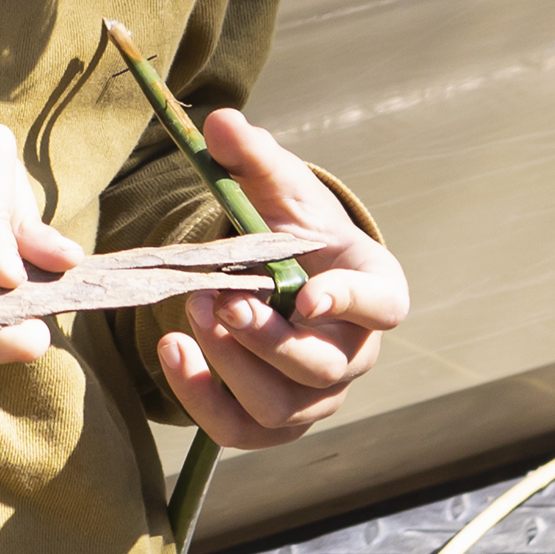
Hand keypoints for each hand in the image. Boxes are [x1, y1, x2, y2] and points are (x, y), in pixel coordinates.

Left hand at [160, 109, 405, 450]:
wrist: (278, 277)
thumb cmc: (292, 232)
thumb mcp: (278, 189)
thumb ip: (255, 157)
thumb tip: (221, 122)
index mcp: (376, 292)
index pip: (382, 307)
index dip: (349, 303)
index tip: (306, 294)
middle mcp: (354, 354)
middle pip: (320, 368)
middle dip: (265, 339)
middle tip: (218, 298)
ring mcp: (317, 397)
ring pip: (280, 407)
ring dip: (230, 367)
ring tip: (191, 314)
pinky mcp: (274, 423)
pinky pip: (240, 431)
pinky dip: (200, 398)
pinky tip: (172, 350)